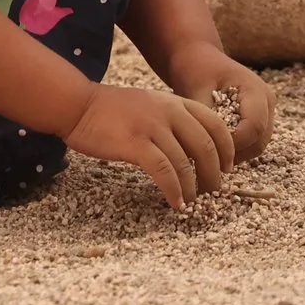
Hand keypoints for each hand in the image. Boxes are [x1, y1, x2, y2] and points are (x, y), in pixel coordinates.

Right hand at [62, 83, 234, 210]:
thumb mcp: (149, 104)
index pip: (215, 124)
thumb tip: (191, 148)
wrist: (77, 104)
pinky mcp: (135, 144)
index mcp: (175, 102)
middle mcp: (169, 112)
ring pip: (186, 162)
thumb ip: (171, 119)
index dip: (227, 149)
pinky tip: (176, 202)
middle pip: (206, 145)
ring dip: (193, 187)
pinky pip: (164, 171)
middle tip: (213, 191)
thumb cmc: (111, 109)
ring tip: (192, 202)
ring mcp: (152, 127)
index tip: (227, 168)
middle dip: (214, 173)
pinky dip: (174, 190)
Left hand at [162, 45, 275, 163]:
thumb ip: (205, 117)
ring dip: (235, 154)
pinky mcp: (259, 118)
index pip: (254, 128)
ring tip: (208, 153)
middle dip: (234, 153)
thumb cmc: (196, 68)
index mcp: (255, 90)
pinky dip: (235, 149)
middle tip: (205, 157)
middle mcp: (267, 101)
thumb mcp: (195, 89)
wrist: (199, 57)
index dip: (232, 144)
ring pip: (258, 145)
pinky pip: (252, 142)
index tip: (206, 148)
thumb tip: (206, 146)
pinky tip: (213, 148)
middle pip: (259, 141)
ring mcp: (266, 110)